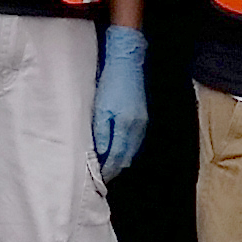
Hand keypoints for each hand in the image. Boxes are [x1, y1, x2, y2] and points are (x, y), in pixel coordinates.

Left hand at [90, 24, 151, 179]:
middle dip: (114, 170)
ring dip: (120, 161)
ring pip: (132, 152)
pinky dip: (127, 151)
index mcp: (125, 127)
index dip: (107, 170)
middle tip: (101, 177)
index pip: (116, 158)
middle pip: (126, 158)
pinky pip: (136, 143)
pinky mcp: (143, 118)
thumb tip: (100, 155)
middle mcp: (137, 129)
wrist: (127, 62)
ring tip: (107, 167)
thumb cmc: (110, 83)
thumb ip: (101, 133)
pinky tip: (118, 150)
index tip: (98, 179)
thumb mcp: (100, 108)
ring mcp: (142, 124)